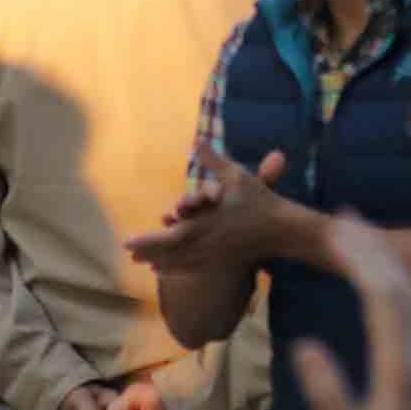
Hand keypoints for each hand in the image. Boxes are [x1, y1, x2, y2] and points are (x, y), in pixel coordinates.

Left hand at [128, 144, 304, 279]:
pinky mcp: (224, 261)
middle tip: (130, 253)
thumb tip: (197, 140)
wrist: (283, 230)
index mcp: (205, 225)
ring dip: (160, 262)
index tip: (127, 243)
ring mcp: (215, 255)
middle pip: (170, 254)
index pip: (168, 238)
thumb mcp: (235, 176)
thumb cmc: (259, 201)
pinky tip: (169, 269)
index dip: (147, 242)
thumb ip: (213, 160)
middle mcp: (206, 244)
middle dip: (148, 253)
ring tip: (144, 262)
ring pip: (181, 263)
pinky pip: (195, 268)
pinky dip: (178, 269)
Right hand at [292, 215, 410, 409]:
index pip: (386, 298)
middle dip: (375, 247)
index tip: (339, 231)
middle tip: (343, 217)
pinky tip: (382, 276)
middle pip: (403, 286)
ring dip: (388, 261)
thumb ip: (330, 396)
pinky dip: (398, 283)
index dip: (364, 259)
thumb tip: (304, 346)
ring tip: (359, 235)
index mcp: (404, 367)